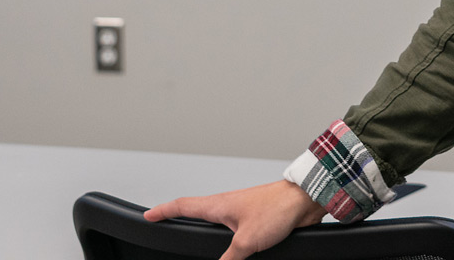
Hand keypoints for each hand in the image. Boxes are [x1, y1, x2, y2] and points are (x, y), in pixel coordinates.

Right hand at [144, 180, 326, 259]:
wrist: (305, 201)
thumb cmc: (277, 209)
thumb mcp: (247, 242)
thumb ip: (229, 259)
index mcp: (218, 205)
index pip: (183, 206)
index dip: (163, 211)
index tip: (148, 215)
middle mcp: (227, 206)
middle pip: (195, 210)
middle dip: (177, 215)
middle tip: (163, 219)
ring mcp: (241, 211)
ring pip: (214, 219)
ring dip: (201, 222)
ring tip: (190, 228)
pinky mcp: (255, 219)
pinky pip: (232, 228)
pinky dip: (223, 233)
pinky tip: (228, 242)